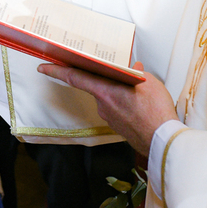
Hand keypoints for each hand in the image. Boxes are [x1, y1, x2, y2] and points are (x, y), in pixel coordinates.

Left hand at [37, 62, 175, 155]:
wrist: (162, 140)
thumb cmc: (155, 112)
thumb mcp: (148, 82)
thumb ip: (136, 73)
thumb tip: (134, 70)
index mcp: (104, 90)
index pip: (74, 77)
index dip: (56, 70)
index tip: (43, 67)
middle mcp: (102, 105)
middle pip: (97, 86)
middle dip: (107, 80)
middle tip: (123, 77)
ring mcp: (109, 117)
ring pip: (109, 99)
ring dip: (119, 93)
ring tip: (139, 92)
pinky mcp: (117, 126)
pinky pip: (117, 110)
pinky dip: (124, 105)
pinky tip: (139, 105)